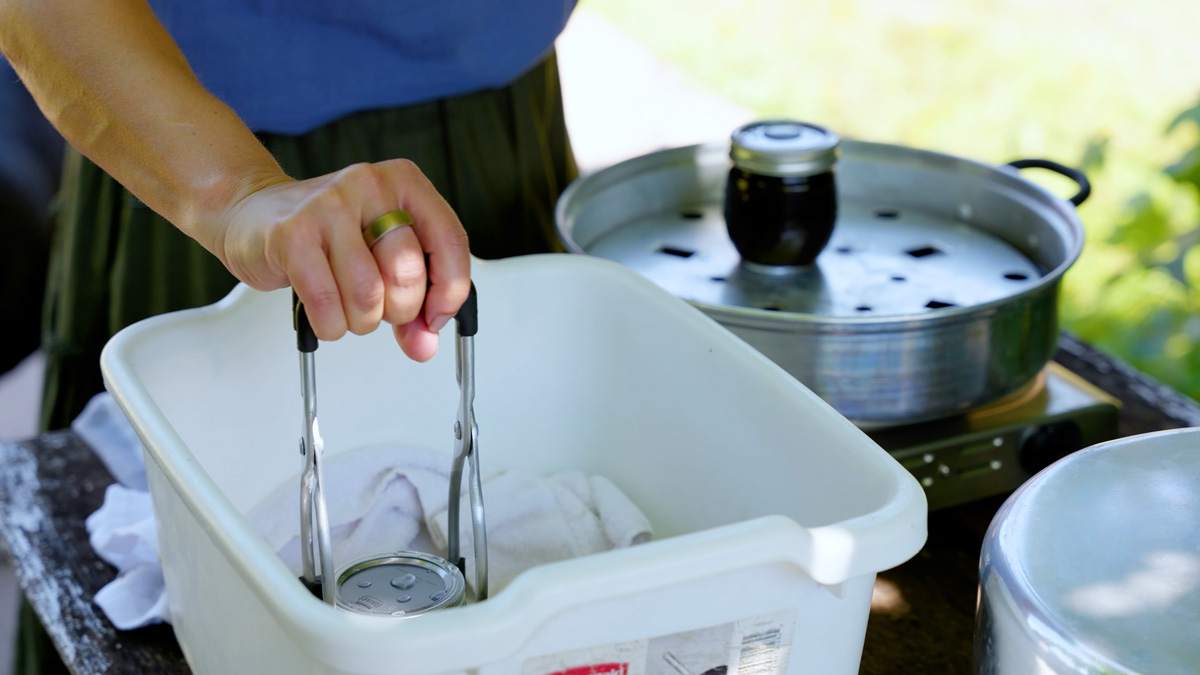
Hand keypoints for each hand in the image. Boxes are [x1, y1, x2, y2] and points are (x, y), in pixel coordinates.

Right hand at [214, 159, 470, 361]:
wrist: (253, 212)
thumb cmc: (325, 233)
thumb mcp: (380, 254)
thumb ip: (413, 301)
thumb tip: (426, 343)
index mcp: (404, 183)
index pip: (450, 241)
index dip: (449, 292)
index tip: (435, 317)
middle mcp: (369, 186)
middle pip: (407, 273)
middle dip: (398, 310)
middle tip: (379, 307)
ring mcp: (328, 207)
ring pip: (367, 295)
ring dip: (360, 321)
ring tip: (346, 306)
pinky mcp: (292, 234)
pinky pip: (327, 304)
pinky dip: (330, 325)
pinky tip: (324, 312)